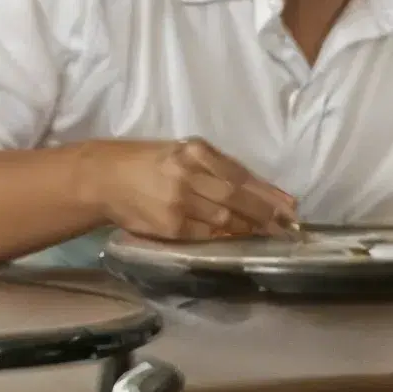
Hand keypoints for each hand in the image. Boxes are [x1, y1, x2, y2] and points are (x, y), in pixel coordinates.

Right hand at [86, 139, 290, 243]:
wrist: (103, 178)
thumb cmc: (145, 163)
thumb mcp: (180, 153)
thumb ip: (214, 168)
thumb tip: (256, 191)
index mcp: (195, 150)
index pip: (241, 174)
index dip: (268, 192)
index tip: (289, 205)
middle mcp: (189, 173)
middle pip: (238, 197)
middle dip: (266, 213)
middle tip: (288, 225)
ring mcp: (180, 201)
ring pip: (226, 219)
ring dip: (250, 228)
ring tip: (269, 235)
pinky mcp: (170, 226)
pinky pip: (206, 235)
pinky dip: (225, 238)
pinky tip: (238, 240)